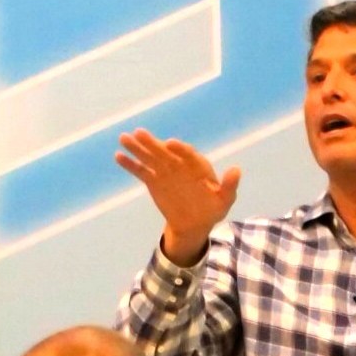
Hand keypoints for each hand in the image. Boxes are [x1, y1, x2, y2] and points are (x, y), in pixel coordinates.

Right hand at [116, 129, 239, 264]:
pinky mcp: (154, 181)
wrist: (195, 223)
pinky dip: (130, 164)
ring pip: (150, 158)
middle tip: (139, 133)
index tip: (169, 143)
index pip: (187, 154)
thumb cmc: (213, 209)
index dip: (179, 148)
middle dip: (152, 143)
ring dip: (137, 148)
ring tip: (123, 138)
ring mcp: (165, 171)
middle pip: (165, 152)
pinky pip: (141, 171)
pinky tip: (119, 156)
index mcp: (197, 166)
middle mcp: (179, 164)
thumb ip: (229, 186)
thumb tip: (237, 170)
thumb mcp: (224, 200)